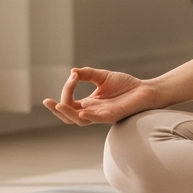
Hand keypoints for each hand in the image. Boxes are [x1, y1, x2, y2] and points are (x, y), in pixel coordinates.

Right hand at [43, 67, 157, 124]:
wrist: (145, 90)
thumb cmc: (125, 85)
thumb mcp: (103, 77)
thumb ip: (88, 74)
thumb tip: (73, 71)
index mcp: (89, 103)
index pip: (69, 102)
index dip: (67, 90)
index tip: (73, 76)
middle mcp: (92, 111)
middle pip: (69, 116)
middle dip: (57, 110)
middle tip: (48, 102)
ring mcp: (101, 115)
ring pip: (79, 120)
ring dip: (68, 113)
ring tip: (59, 105)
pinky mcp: (112, 116)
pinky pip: (98, 119)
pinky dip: (89, 117)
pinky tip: (82, 111)